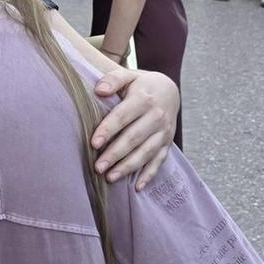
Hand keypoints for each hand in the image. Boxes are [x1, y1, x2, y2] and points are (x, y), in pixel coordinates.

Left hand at [88, 67, 179, 190]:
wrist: (169, 91)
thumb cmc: (140, 85)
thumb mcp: (128, 76)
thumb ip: (113, 79)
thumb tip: (99, 90)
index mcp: (144, 99)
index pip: (123, 116)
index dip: (109, 129)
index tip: (94, 143)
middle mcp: (157, 117)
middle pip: (134, 138)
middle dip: (115, 154)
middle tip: (97, 167)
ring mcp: (164, 132)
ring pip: (146, 152)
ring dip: (128, 167)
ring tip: (110, 177)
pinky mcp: (167, 144)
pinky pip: (160, 161)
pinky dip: (149, 174)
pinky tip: (138, 187)